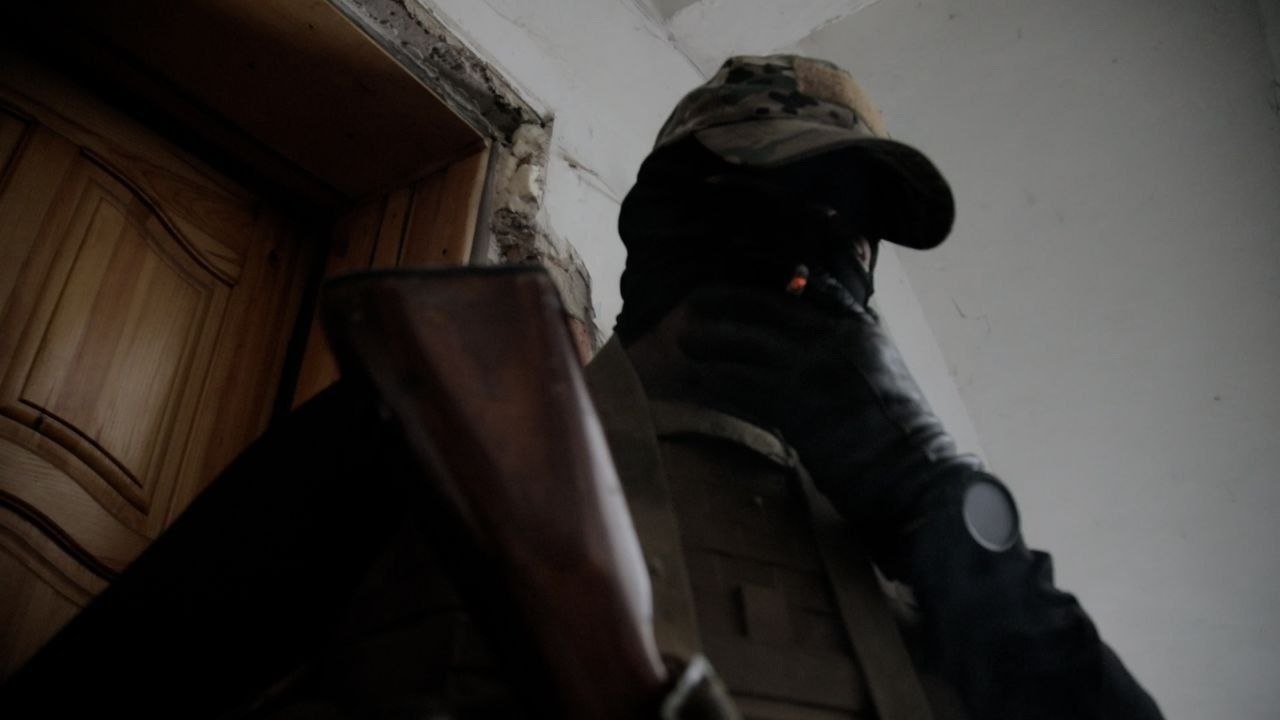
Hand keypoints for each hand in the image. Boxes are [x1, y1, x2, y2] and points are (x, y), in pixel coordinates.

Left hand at [665, 284, 981, 559]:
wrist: (913, 472)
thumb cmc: (899, 435)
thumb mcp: (884, 374)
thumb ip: (851, 348)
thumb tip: (810, 342)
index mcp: (860, 329)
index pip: (812, 287)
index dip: (773, 279)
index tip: (745, 271)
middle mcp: (834, 339)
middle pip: (767, 307)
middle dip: (727, 302)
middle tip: (696, 301)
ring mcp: (812, 369)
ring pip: (746, 341)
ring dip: (711, 340)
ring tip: (686, 341)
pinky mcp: (794, 403)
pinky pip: (741, 382)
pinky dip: (714, 378)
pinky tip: (697, 377)